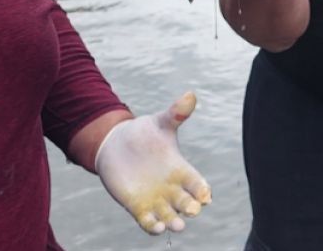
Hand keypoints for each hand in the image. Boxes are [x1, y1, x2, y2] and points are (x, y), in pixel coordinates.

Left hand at [95, 92, 211, 234]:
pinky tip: (155, 227)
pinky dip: (152, 226)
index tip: (206, 195)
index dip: (203, 190)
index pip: (197, 184)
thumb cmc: (144, 133)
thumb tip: (190, 95)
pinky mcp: (137, 206)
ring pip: (169, 217)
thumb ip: (175, 113)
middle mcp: (171, 188)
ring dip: (174, 223)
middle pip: (186, 204)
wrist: (116, 144)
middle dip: (190, 209)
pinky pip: (148, 221)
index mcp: (180, 169)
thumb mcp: (160, 123)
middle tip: (192, 210)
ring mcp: (155, 199)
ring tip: (177, 225)